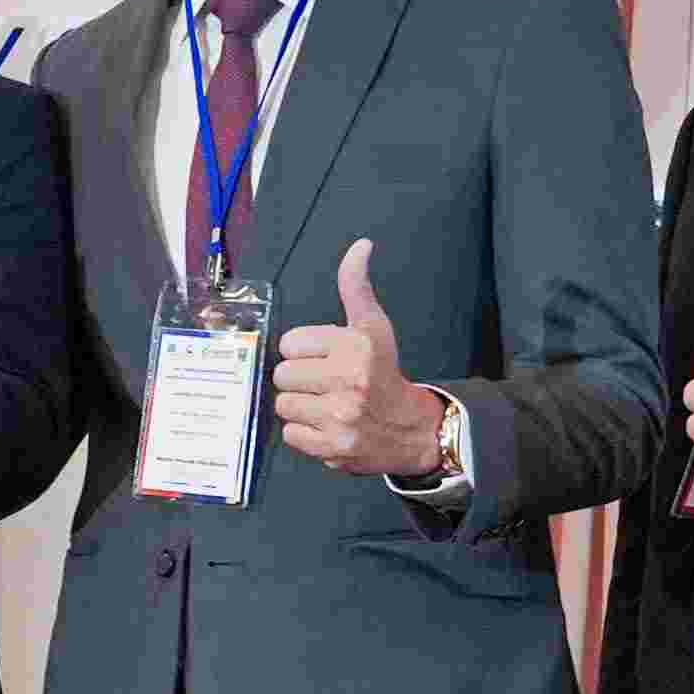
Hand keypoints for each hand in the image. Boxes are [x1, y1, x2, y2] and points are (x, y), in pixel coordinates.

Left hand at [273, 237, 455, 479]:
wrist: (411, 429)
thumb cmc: (384, 374)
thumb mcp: (373, 326)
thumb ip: (355, 286)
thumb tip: (360, 245)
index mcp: (355, 346)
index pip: (289, 343)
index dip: (305, 351)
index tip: (327, 358)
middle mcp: (348, 380)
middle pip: (282, 375)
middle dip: (300, 379)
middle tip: (326, 383)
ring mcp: (340, 416)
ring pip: (283, 405)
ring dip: (301, 406)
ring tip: (327, 404)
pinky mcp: (332, 447)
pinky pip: (291, 434)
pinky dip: (305, 433)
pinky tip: (327, 425)